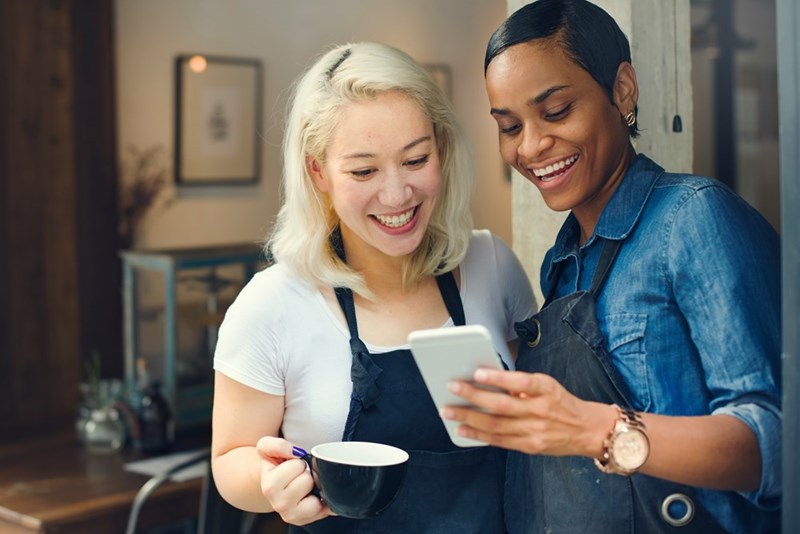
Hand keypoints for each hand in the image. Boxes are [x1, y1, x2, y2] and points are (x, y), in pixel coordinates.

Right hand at [255, 436, 334, 525]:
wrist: (273, 483)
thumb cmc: (274, 463)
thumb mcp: (267, 447)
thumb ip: (277, 445)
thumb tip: (296, 452)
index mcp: (269, 487)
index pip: (297, 466)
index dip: (297, 462)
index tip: (290, 466)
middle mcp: (279, 505)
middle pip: (307, 480)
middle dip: (306, 474)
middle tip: (298, 476)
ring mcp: (292, 516)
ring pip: (315, 496)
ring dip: (314, 488)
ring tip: (304, 487)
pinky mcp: (306, 520)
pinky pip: (325, 509)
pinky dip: (324, 501)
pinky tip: (314, 496)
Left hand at [442, 369, 613, 457]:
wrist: (586, 430)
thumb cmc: (560, 402)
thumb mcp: (547, 386)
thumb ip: (520, 385)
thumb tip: (486, 380)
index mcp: (546, 389)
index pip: (521, 382)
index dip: (499, 378)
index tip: (477, 372)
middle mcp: (540, 411)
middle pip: (502, 405)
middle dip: (473, 396)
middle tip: (452, 387)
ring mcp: (535, 431)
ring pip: (496, 425)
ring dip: (469, 417)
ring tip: (449, 411)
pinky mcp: (530, 446)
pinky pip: (500, 441)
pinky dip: (479, 435)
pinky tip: (463, 429)